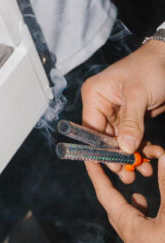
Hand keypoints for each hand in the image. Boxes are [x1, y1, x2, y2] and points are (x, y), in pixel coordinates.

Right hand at [81, 41, 164, 181]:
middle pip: (104, 139)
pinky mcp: (132, 118)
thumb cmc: (150, 68)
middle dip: (118, 157)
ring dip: (133, 156)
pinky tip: (152, 157)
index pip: (91, 128)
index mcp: (95, 95)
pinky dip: (142, 149)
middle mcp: (102, 105)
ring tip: (145, 170)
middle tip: (130, 174)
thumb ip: (131, 122)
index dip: (100, 149)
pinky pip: (133, 138)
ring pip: (120, 142)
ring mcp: (117, 113)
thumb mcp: (139, 94)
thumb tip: (125, 148)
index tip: (113, 166)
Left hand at [86, 157, 164, 242]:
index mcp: (128, 226)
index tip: (88, 157)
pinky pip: (141, 226)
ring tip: (134, 183)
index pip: (105, 193)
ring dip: (129, 198)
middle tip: (113, 165)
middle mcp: (130, 236)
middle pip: (113, 204)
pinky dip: (143, 211)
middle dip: (112, 182)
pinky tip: (150, 208)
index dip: (96, 173)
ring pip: (128, 215)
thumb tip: (163, 159)